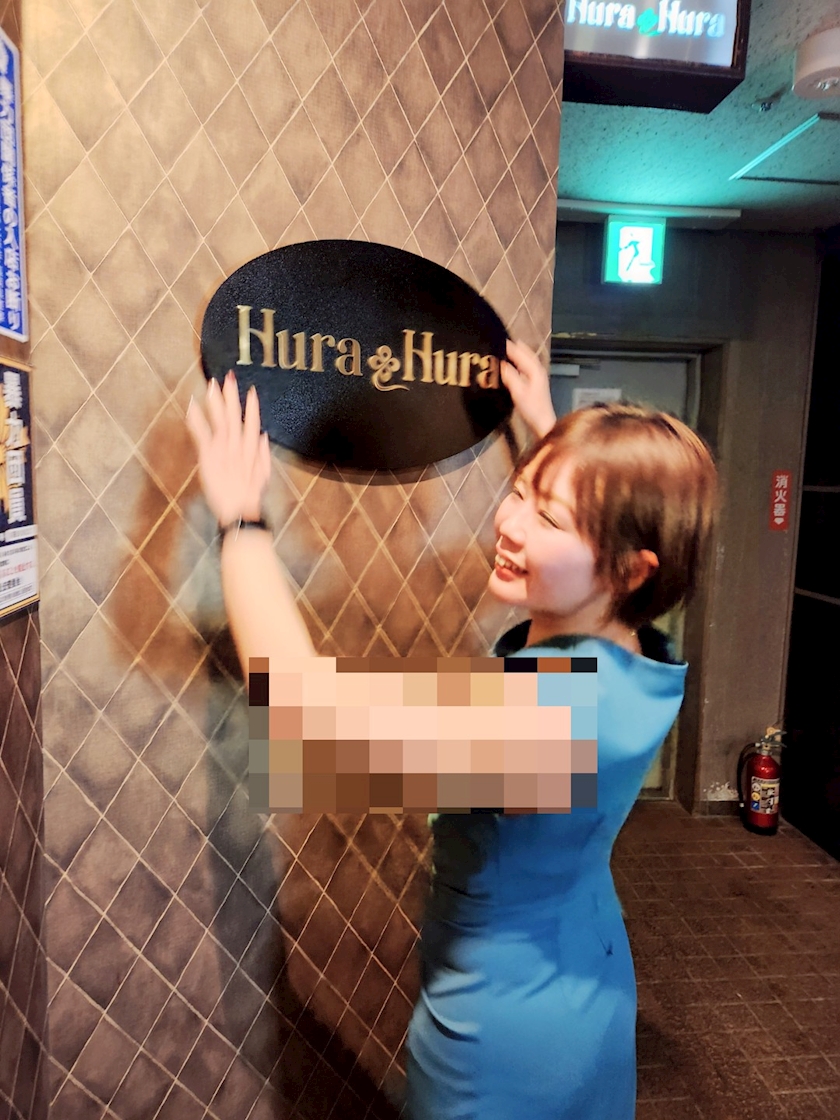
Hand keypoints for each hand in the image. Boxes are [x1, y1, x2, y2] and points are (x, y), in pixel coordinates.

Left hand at [186, 371, 270, 525]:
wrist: (239, 511)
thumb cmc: (250, 496)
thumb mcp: (264, 475)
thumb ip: (263, 454)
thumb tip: (263, 435)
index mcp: (251, 450)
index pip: (252, 422)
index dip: (252, 406)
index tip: (251, 390)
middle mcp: (238, 446)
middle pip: (235, 416)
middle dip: (231, 396)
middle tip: (228, 378)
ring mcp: (223, 450)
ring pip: (220, 421)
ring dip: (216, 402)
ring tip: (211, 386)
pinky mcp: (209, 457)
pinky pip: (202, 434)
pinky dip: (197, 420)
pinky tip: (193, 406)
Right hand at [501, 339, 556, 438]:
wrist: (543, 422)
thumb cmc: (532, 409)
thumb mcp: (518, 392)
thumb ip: (510, 376)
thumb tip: (502, 365)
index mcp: (534, 370)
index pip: (520, 353)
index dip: (509, 347)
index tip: (499, 340)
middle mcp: (538, 370)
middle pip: (526, 352)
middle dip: (515, 346)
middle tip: (502, 341)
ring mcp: (538, 375)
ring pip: (527, 358)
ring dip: (518, 352)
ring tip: (507, 348)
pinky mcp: (536, 381)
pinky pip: (527, 365)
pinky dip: (520, 360)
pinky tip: (514, 363)